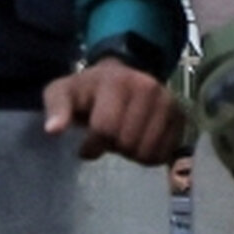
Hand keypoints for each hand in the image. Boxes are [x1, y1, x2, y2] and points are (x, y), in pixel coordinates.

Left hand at [44, 61, 185, 165]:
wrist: (120, 78)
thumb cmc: (88, 92)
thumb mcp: (63, 93)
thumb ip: (56, 108)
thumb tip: (53, 130)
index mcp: (117, 81)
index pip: (106, 128)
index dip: (92, 144)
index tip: (86, 143)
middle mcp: (148, 87)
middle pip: (128, 142)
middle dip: (113, 146)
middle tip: (108, 137)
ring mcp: (168, 101)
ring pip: (148, 151)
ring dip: (131, 152)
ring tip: (123, 137)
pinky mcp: (180, 116)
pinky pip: (164, 154)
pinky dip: (149, 155)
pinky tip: (139, 141)